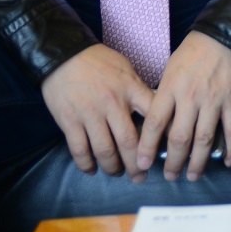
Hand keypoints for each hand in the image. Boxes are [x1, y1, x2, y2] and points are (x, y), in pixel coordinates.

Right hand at [41, 44, 152, 178]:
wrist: (64, 55)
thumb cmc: (98, 61)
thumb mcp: (126, 70)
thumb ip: (138, 91)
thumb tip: (155, 110)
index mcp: (131, 89)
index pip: (154, 115)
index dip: (162, 136)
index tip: (166, 150)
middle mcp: (112, 104)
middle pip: (129, 142)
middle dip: (138, 164)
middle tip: (142, 176)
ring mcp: (90, 114)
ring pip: (105, 150)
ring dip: (113, 167)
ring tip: (118, 173)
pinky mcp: (70, 122)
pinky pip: (80, 150)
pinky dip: (86, 164)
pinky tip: (92, 169)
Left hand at [136, 31, 230, 181]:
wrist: (224, 36)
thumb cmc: (192, 52)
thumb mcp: (170, 71)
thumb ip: (164, 97)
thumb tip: (159, 125)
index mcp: (171, 88)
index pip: (155, 124)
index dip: (147, 147)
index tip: (142, 164)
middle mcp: (191, 98)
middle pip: (180, 138)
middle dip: (173, 162)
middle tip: (170, 176)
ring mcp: (214, 101)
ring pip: (205, 139)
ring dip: (198, 162)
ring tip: (192, 176)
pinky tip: (228, 162)